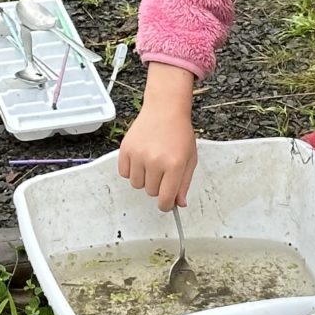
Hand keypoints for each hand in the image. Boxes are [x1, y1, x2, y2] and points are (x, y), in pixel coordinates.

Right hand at [118, 71, 199, 210]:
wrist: (165, 109)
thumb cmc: (179, 132)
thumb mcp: (190, 159)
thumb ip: (184, 184)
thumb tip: (179, 204)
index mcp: (174, 165)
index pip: (165, 199)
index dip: (166, 205)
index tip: (166, 204)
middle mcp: (155, 161)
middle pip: (150, 192)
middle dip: (157, 186)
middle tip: (162, 170)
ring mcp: (138, 155)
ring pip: (136, 184)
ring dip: (143, 178)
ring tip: (151, 163)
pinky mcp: (125, 149)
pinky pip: (123, 173)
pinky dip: (131, 170)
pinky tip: (140, 159)